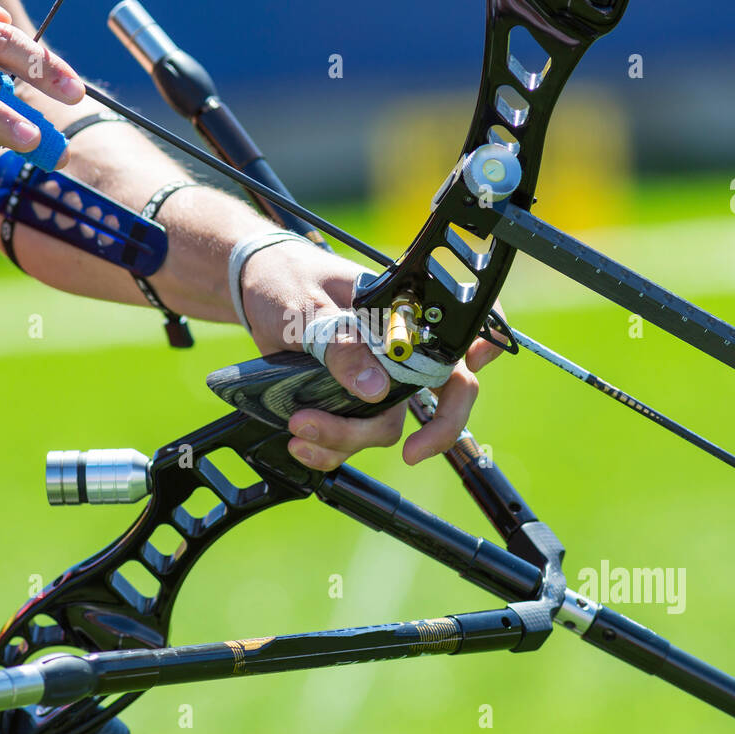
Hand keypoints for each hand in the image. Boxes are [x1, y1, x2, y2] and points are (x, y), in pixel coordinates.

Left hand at [239, 240, 505, 469]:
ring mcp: (373, 377)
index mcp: (400, 312)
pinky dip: (328, 449)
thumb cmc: (286, 279)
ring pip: (387, 425)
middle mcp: (397, 348)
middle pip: (439, 397)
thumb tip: (375, 388)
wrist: (251, 291)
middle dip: (433, 432)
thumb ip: (341, 345)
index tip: (474, 368)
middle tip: (411, 454)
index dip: (483, 347)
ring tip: (300, 428)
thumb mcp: (307, 307)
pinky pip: (351, 438)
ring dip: (348, 439)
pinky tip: (301, 442)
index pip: (461, 327)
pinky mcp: (346, 400)